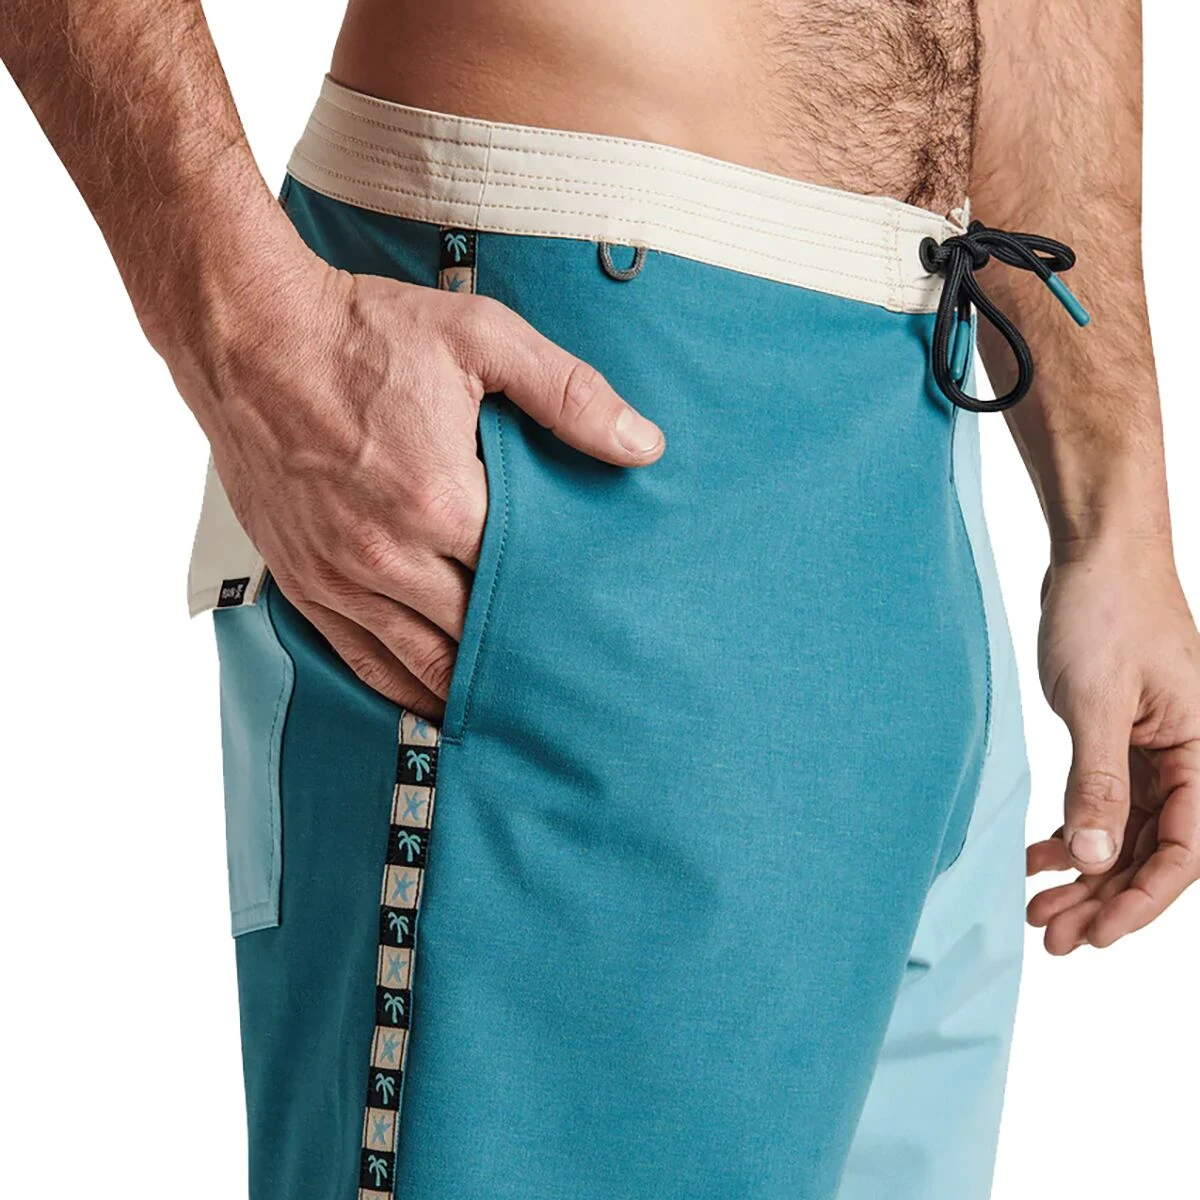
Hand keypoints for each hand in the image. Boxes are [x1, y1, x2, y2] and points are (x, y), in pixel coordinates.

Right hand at [171, 235, 663, 718]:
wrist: (250, 332)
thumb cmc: (366, 333)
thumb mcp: (483, 340)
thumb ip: (570, 396)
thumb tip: (646, 445)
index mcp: (442, 501)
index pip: (526, 584)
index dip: (567, 609)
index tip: (602, 632)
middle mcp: (388, 555)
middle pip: (478, 635)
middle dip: (526, 658)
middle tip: (573, 685)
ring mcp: (339, 576)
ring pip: (421, 663)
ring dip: (470, 689)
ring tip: (519, 711)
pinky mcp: (303, 580)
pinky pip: (360, 659)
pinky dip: (404, 687)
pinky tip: (437, 702)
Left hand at [1027, 541, 1199, 952]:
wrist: (1095, 551)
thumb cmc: (1107, 612)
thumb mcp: (1097, 703)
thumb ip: (1097, 783)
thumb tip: (1097, 858)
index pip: (1184, 853)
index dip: (1140, 902)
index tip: (1095, 935)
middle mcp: (1188, 759)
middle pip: (1152, 851)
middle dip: (1104, 899)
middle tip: (1052, 936)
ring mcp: (1154, 749)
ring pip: (1125, 832)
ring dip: (1084, 873)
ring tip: (1037, 908)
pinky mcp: (1122, 736)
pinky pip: (1104, 800)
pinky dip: (1073, 830)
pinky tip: (1039, 856)